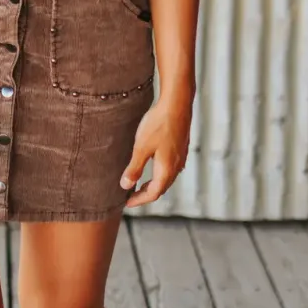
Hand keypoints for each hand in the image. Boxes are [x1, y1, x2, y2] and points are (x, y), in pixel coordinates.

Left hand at [119, 85, 194, 207]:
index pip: (153, 193)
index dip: (139, 200)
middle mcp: (177, 166)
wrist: (177, 104)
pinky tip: (154, 167)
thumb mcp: (141, 147)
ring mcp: (181, 156)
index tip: (126, 203)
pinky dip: (160, 174)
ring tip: (140, 184)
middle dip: (146, 194)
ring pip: (167, 178)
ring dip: (154, 184)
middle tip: (131, 196)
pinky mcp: (181, 147)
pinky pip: (171, 168)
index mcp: (166, 169)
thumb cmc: (158, 124)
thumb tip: (126, 186)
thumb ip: (134, 168)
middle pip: (161, 188)